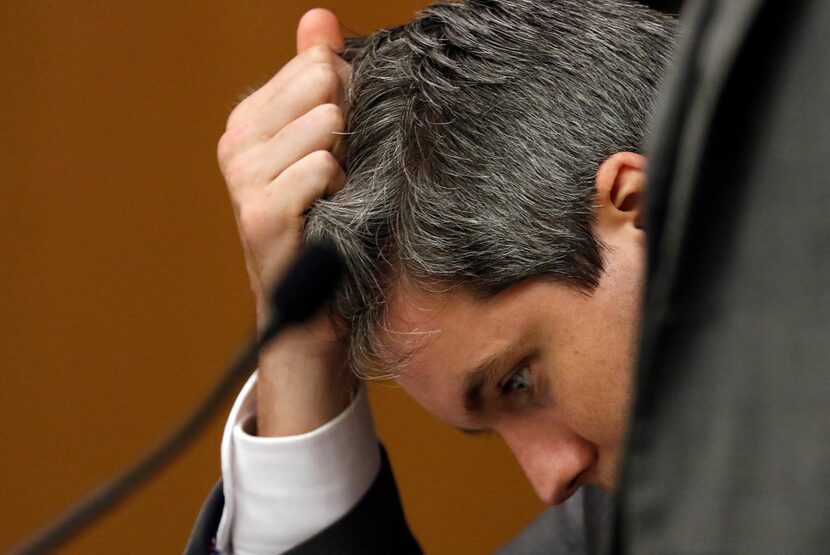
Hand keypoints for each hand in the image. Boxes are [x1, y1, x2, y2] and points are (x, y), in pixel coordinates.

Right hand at [218, 9, 355, 435]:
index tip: (346, 141)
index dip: (348, 100)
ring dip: (348, 163)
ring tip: (337, 197)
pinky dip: (341, 191)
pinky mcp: (260, 215)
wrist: (316, 308)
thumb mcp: (326, 145)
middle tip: (345, 172)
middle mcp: (237, 142)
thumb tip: (319, 17)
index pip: (315, 65)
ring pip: (324, 124)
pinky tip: (332, 216)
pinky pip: (321, 168)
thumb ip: (317, 76)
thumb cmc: (329, 223)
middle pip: (320, 84)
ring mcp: (243, 178)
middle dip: (348, 125)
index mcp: (251, 120)